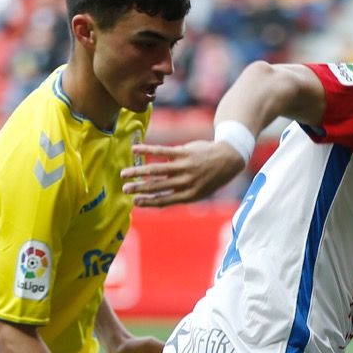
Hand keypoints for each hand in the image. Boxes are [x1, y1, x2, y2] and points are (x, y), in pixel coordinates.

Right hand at [122, 141, 246, 206]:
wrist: (228, 158)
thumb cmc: (211, 177)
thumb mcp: (200, 190)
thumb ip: (180, 193)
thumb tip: (156, 197)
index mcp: (190, 195)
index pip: (165, 200)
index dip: (148, 202)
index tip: (134, 202)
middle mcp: (187, 182)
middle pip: (157, 186)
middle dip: (139, 188)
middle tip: (124, 190)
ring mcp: (185, 167)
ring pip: (157, 170)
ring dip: (138, 172)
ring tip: (124, 174)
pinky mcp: (184, 152)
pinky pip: (162, 151)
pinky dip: (147, 150)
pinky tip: (135, 149)